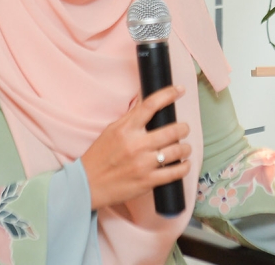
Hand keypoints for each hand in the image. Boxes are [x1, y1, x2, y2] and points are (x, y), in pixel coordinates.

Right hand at [81, 86, 191, 210]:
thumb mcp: (112, 130)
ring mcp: (143, 164)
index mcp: (126, 129)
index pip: (150, 105)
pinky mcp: (148, 181)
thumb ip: (131, 116)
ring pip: (177, 151)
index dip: (168, 94)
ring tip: (184, 147)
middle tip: (183, 128)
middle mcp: (136, 145)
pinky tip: (184, 164)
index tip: (179, 90)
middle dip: (183, 128)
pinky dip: (184, 167)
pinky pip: (175, 173)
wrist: (88, 184)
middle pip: (172, 130)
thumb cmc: (100, 156)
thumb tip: (146, 99)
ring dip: (186, 147)